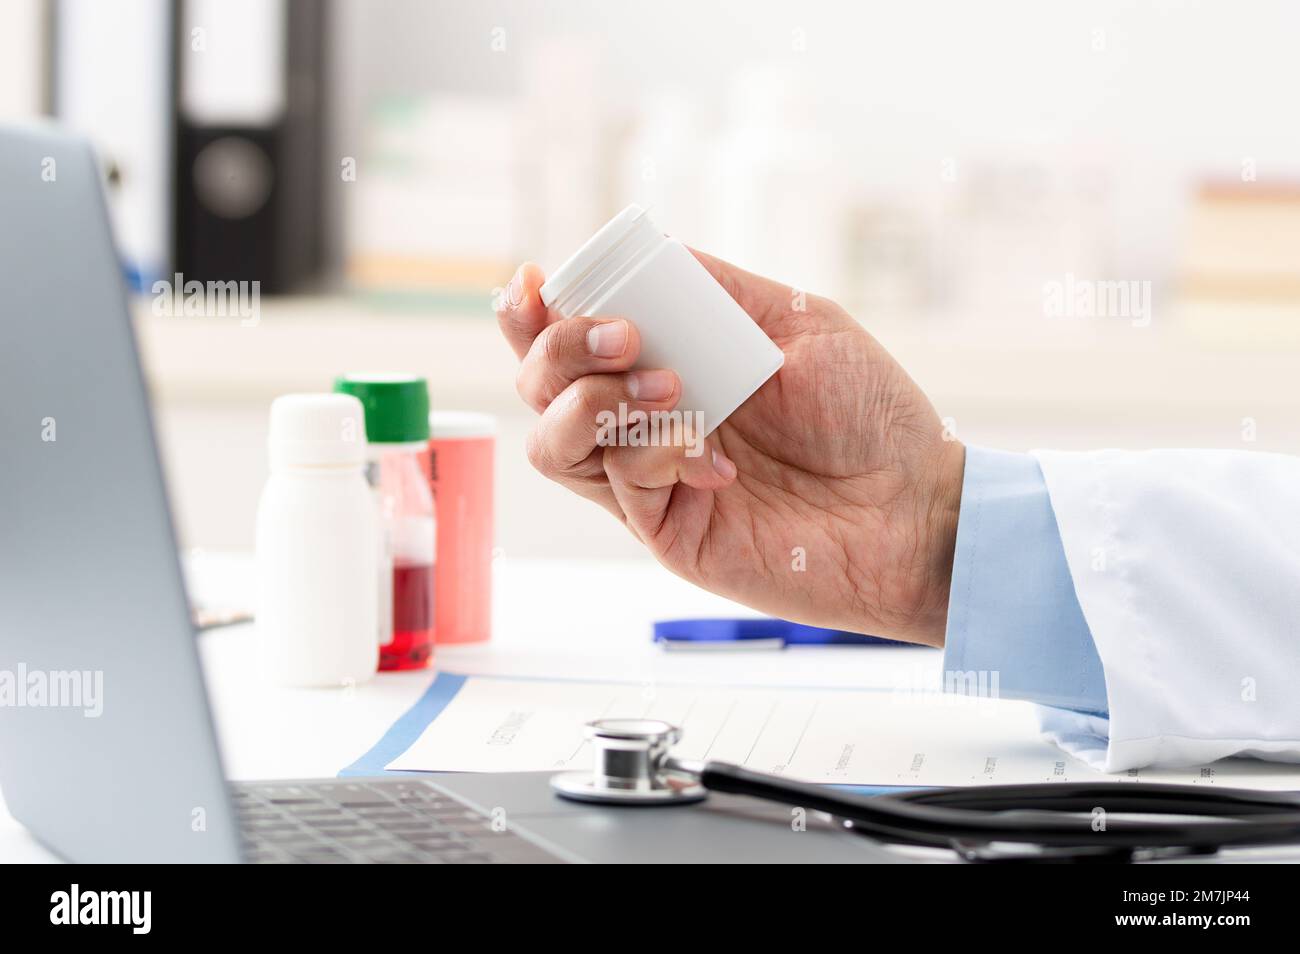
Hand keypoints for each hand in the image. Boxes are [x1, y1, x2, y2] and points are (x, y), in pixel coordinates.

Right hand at [496, 250, 964, 645]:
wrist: (914, 505)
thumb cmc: (871, 415)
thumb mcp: (799, 322)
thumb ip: (720, 291)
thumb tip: (649, 253)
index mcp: (670, 368)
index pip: (570, 341)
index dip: (536, 313)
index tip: (536, 280)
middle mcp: (646, 423)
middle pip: (541, 386)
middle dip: (560, 346)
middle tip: (626, 334)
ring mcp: (650, 483)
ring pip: (552, 443)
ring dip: (592, 399)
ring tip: (669, 386)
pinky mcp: (667, 532)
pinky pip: (618, 482)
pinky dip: (654, 450)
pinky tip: (713, 454)